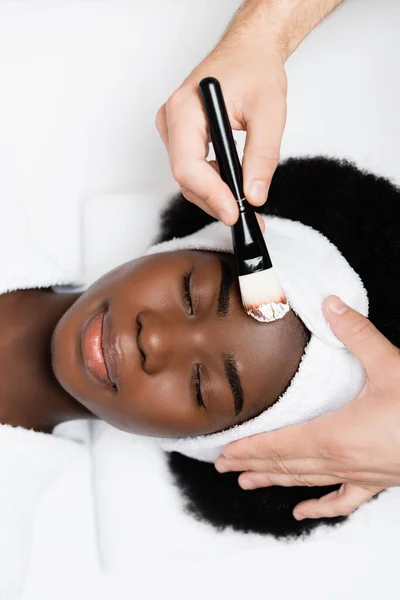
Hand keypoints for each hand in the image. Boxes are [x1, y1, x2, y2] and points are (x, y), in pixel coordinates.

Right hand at [156, 2, 287, 228]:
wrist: (249, 50)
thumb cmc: (254, 68)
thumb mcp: (269, 112)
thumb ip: (262, 156)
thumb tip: (254, 194)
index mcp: (185, 109)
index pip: (188, 166)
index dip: (211, 194)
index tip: (234, 211)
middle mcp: (171, 120)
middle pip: (186, 177)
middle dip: (216, 201)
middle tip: (244, 217)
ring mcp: (173, 129)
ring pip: (188, 178)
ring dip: (215, 196)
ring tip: (244, 207)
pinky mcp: (182, 136)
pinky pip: (192, 170)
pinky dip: (212, 184)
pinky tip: (233, 190)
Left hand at [215, 295, 399, 519]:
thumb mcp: (391, 365)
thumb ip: (356, 334)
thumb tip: (330, 304)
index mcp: (336, 435)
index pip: (279, 445)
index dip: (249, 449)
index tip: (224, 453)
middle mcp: (341, 460)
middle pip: (285, 465)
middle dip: (251, 465)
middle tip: (222, 466)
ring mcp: (359, 475)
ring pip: (305, 481)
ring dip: (274, 481)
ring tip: (245, 483)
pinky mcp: (377, 481)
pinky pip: (342, 501)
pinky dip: (319, 506)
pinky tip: (302, 510)